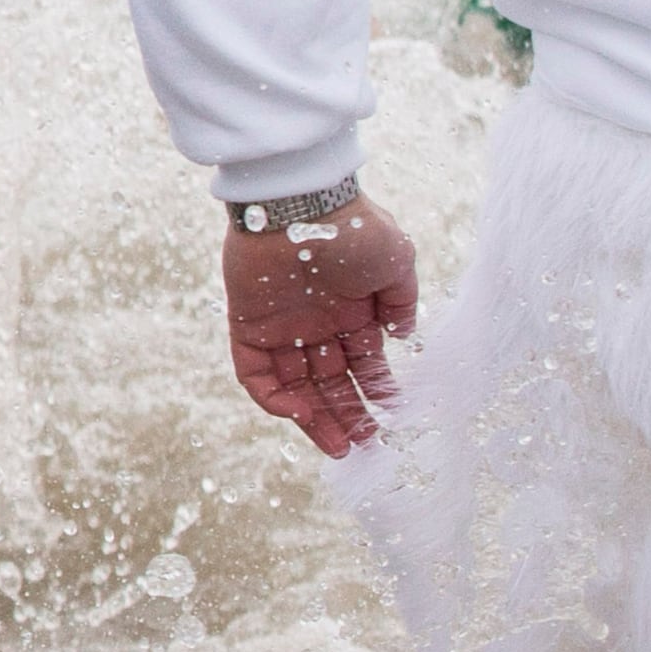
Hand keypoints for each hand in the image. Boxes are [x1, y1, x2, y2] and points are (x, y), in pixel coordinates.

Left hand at [222, 198, 419, 455]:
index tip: (390, 419)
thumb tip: (403, 336)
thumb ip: (400, 303)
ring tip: (338, 447)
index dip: (375, 392)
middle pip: (329, 381)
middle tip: (361, 446)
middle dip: (345, 414)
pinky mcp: (247, 324)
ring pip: (295, 384)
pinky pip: (254, 372)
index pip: (362, 364)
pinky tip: (297, 413)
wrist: (300, 204)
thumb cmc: (353, 229)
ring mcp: (281, 325)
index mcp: (351, 311)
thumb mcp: (396, 263)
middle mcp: (316, 323)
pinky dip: (271, 397)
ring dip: (313, 417)